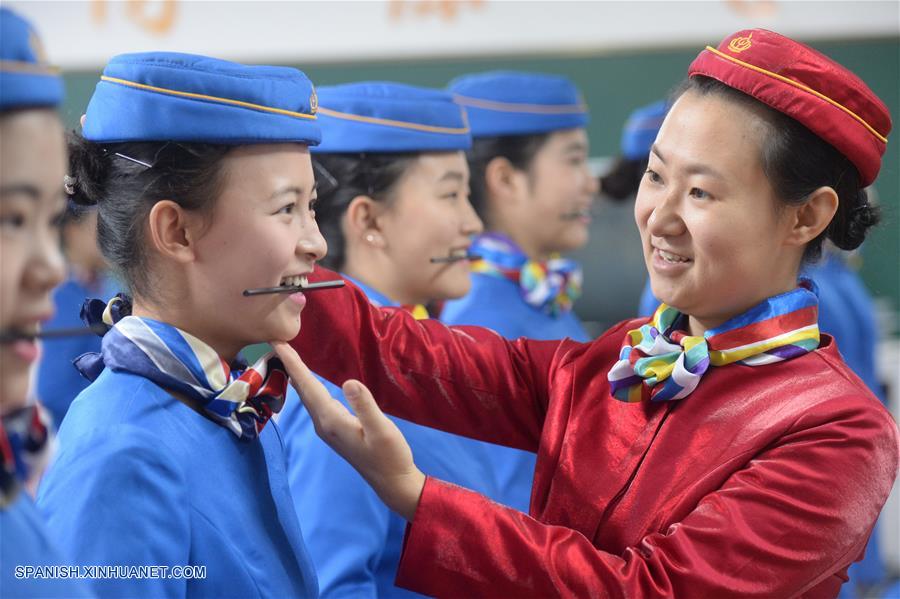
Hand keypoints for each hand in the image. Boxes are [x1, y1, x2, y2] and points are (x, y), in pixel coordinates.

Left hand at [272, 341, 425, 520]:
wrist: (392, 481)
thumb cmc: (390, 455)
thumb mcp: (382, 429)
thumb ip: (365, 406)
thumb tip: (348, 381)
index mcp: (331, 421)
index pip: (307, 387)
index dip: (293, 364)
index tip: (278, 343)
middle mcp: (323, 424)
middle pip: (302, 390)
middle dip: (289, 365)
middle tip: (276, 341)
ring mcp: (327, 428)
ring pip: (307, 396)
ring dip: (297, 375)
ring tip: (287, 355)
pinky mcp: (334, 429)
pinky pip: (315, 402)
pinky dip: (308, 386)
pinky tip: (308, 380)